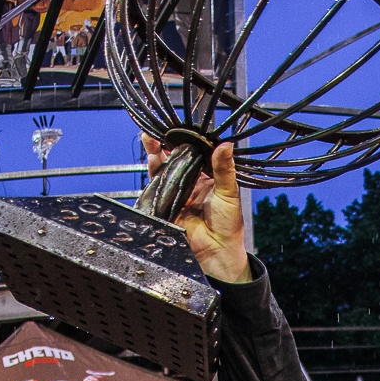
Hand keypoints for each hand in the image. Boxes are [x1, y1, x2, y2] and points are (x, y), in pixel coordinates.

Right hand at [153, 136, 248, 283]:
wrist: (216, 252)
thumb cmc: (228, 225)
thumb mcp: (228, 193)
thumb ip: (224, 169)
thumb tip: (226, 145)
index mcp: (207, 177)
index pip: (194, 153)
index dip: (186, 140)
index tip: (180, 128)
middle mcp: (190, 182)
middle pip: (174, 158)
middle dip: (164, 144)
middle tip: (159, 131)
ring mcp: (177, 192)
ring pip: (163, 169)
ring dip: (156, 154)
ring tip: (151, 141)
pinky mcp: (166, 204)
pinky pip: (157, 186)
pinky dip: (153, 173)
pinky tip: (153, 160)